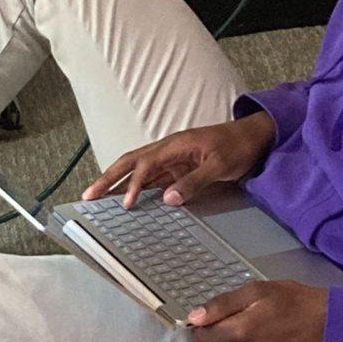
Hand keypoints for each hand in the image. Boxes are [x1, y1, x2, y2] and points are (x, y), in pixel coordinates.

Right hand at [82, 111, 276, 207]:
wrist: (254, 137)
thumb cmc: (237, 147)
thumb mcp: (220, 165)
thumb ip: (194, 181)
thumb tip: (167, 198)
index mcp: (176, 145)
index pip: (145, 164)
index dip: (133, 184)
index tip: (126, 204)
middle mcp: (168, 150)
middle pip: (130, 162)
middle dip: (108, 178)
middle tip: (88, 195)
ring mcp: (172, 158)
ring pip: (137, 169)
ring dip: (117, 182)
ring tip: (97, 198)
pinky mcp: (178, 167)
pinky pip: (151, 177)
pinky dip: (136, 186)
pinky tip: (127, 199)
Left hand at [187, 280, 328, 341]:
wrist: (326, 326)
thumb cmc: (290, 302)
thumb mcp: (256, 291)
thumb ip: (222, 304)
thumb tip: (194, 317)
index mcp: (241, 330)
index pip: (202, 336)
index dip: (204, 327)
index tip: (213, 321)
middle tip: (227, 331)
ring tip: (247, 341)